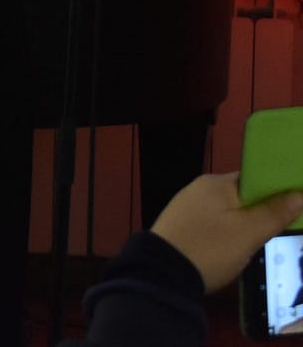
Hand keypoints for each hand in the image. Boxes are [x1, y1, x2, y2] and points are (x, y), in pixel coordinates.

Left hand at [149, 172, 302, 292]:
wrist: (164, 273)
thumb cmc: (210, 248)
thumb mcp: (249, 232)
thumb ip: (275, 212)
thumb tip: (300, 194)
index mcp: (216, 183)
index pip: (255, 178)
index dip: (278, 190)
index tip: (298, 204)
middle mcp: (200, 189)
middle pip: (244, 195)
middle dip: (264, 210)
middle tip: (286, 226)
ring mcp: (189, 207)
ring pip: (231, 211)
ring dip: (248, 223)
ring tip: (264, 239)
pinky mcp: (184, 225)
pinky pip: (216, 223)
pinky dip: (231, 232)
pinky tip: (238, 246)